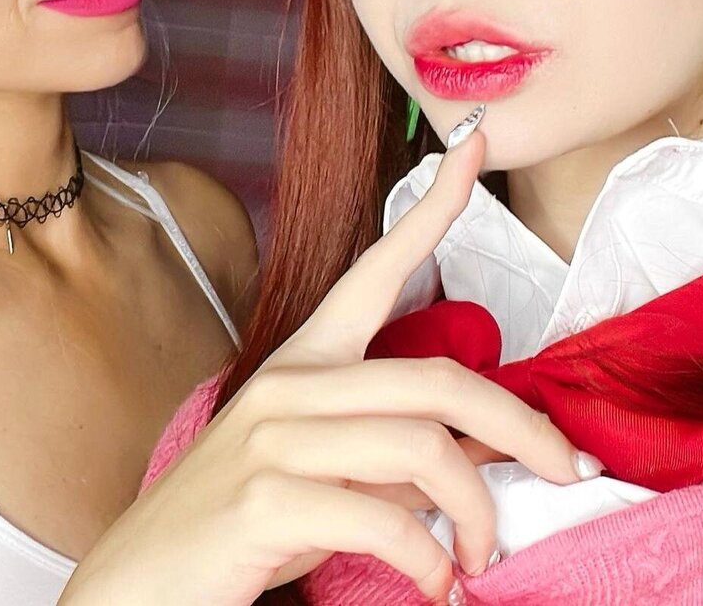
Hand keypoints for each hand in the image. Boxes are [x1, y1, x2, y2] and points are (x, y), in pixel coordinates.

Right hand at [61, 116, 595, 604]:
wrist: (136, 589)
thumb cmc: (240, 531)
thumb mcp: (328, 477)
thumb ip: (400, 453)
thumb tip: (494, 450)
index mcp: (305, 363)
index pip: (376, 269)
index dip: (434, 205)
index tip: (479, 141)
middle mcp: (290, 385)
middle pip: (441, 381)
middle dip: (523, 429)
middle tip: (567, 475)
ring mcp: (273, 438)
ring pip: (424, 449)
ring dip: (474, 514)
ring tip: (476, 560)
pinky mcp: (265, 500)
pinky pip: (384, 520)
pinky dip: (427, 563)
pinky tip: (433, 588)